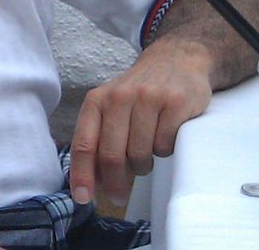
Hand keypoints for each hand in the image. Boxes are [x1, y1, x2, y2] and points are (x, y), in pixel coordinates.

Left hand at [68, 36, 213, 209]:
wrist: (176, 60)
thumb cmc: (139, 92)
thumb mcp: (112, 107)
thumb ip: (99, 138)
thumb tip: (91, 181)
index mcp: (97, 100)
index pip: (84, 143)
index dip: (82, 174)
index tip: (82, 198)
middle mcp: (119, 97)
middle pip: (111, 154)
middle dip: (115, 182)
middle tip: (118, 196)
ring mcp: (148, 99)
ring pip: (139, 153)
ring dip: (142, 165)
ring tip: (145, 156)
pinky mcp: (175, 103)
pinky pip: (165, 145)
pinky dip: (164, 151)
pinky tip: (164, 139)